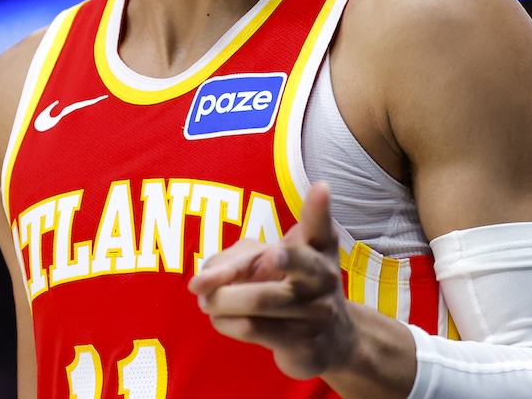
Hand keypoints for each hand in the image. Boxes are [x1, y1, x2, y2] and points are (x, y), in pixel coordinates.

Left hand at [187, 182, 357, 379]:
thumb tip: (200, 283)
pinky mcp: (303, 344)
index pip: (322, 225)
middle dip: (248, 265)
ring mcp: (317, 313)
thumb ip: (233, 260)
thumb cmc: (290, 287)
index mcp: (319, 248)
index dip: (319, 208)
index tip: (321, 188)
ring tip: (207, 301)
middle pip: (291, 262)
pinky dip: (227, 322)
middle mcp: (324, 277)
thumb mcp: (267, 262)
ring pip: (259, 300)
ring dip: (222, 300)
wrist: (331, 341)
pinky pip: (254, 329)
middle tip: (205, 276)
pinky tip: (220, 319)